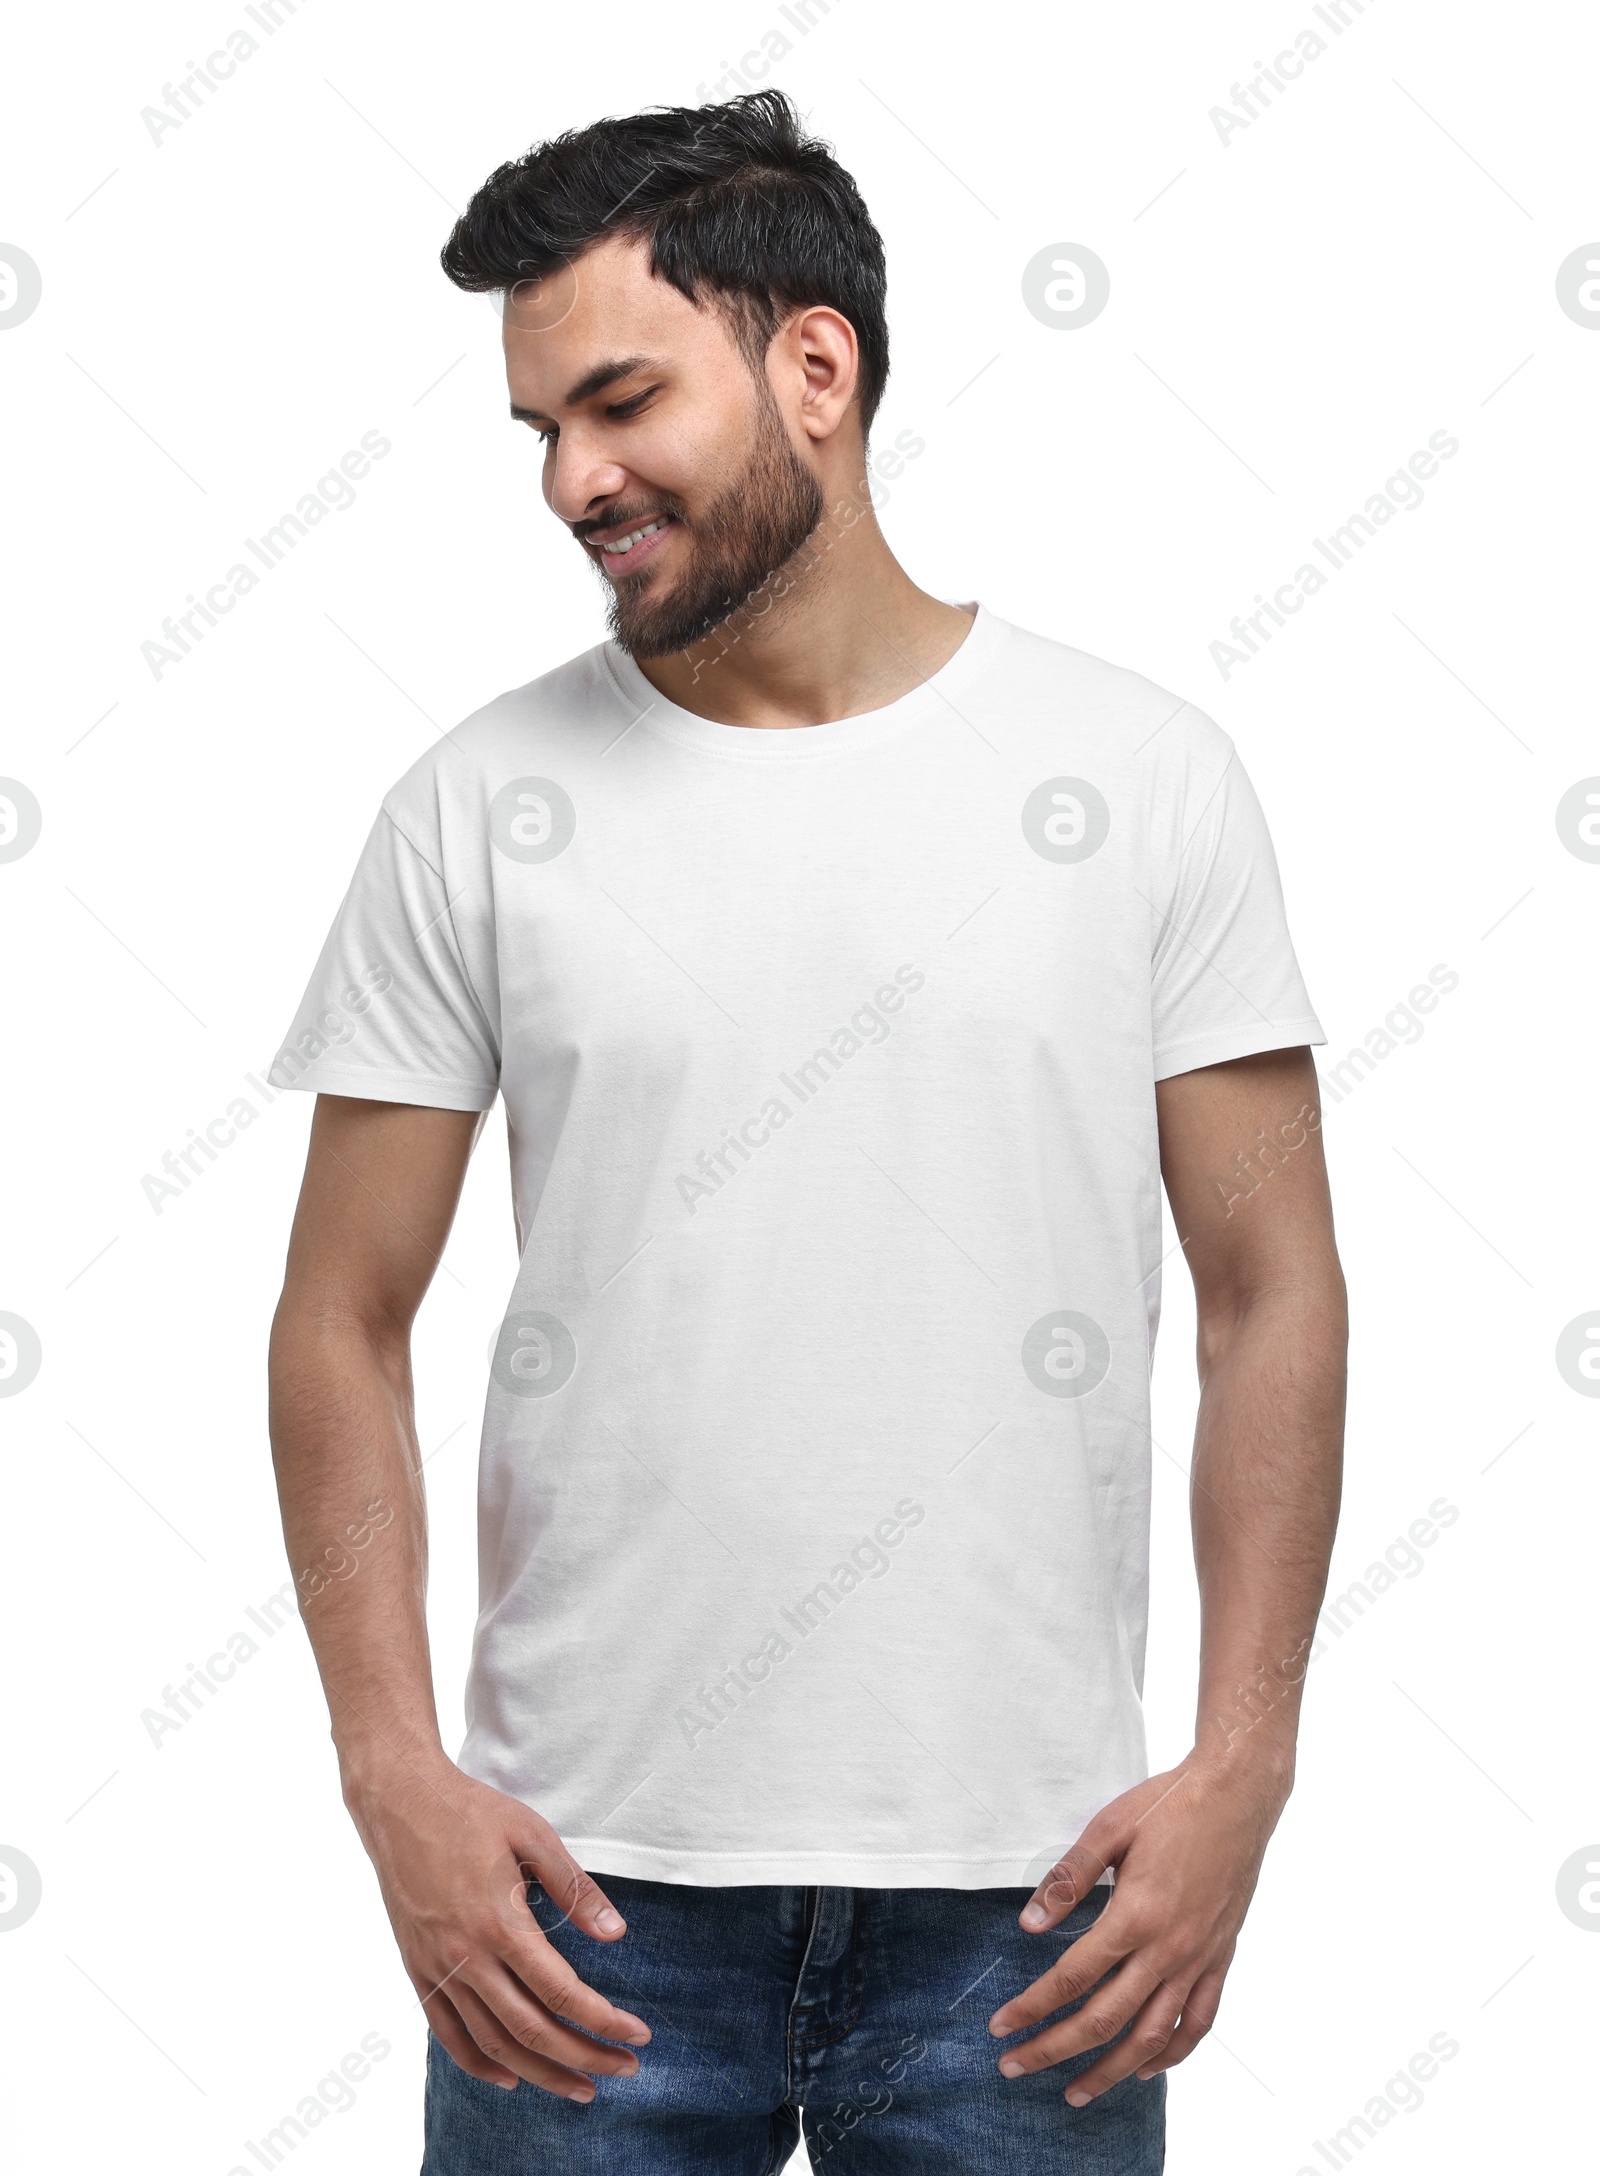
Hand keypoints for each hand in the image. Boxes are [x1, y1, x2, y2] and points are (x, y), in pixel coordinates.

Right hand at [345, 1755, 650, 2100]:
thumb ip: (574, 1888)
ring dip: (539, 2074)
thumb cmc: (471, 1813)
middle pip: (531, 2031)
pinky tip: (509, 2078)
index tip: (638, 2034)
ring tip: (580, 2087)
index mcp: (499, 1922)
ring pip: (492, 2044)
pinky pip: (446, 2034)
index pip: (561, 1992)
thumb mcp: (533, 1835)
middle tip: (626, 2068)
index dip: (604, 2020)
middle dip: (584, 2057)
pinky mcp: (417, 1970)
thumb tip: (616, 1935)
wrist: (399, 1804)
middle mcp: (465, 1956)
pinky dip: (478, 2064)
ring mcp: (437, 1968)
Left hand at [987, 1750, 1290, 2101]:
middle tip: (1015, 2067)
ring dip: (1110, 2070)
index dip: (1032, 2007)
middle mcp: (1168, 1948)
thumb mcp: (1109, 1828)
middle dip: (1055, 2049)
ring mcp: (1198, 1959)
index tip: (1000, 2027)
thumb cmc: (1171, 1804)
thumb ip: (1068, 1878)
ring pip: (1151, 2036)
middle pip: (1104, 2019)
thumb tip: (1030, 1923)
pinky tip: (1145, 2066)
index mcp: (1135, 1914)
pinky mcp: (1220, 1958)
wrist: (1238, 1794)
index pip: (1072, 1977)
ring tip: (1076, 2091)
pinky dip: (1172, 2053)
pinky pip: (1198, 2021)